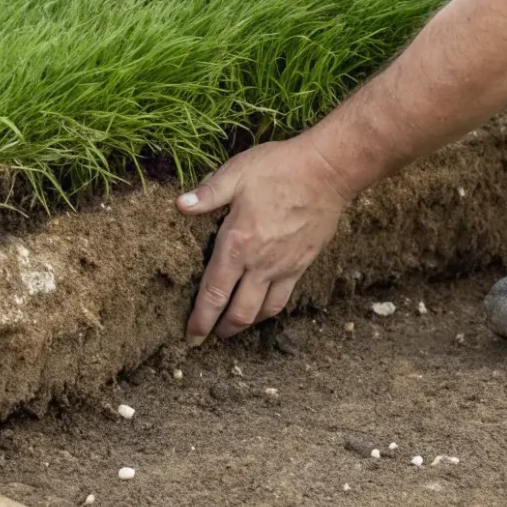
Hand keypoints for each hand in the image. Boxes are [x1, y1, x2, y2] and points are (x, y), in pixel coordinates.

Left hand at [178, 136, 352, 339]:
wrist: (327, 172)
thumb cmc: (280, 169)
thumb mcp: (237, 173)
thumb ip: (208, 194)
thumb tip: (180, 205)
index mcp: (237, 244)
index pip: (213, 292)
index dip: (200, 318)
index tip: (191, 334)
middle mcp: (259, 263)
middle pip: (238, 312)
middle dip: (220, 329)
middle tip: (206, 337)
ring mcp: (283, 267)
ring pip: (262, 311)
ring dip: (244, 324)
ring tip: (232, 327)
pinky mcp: (302, 265)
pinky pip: (283, 298)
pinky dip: (268, 310)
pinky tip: (260, 308)